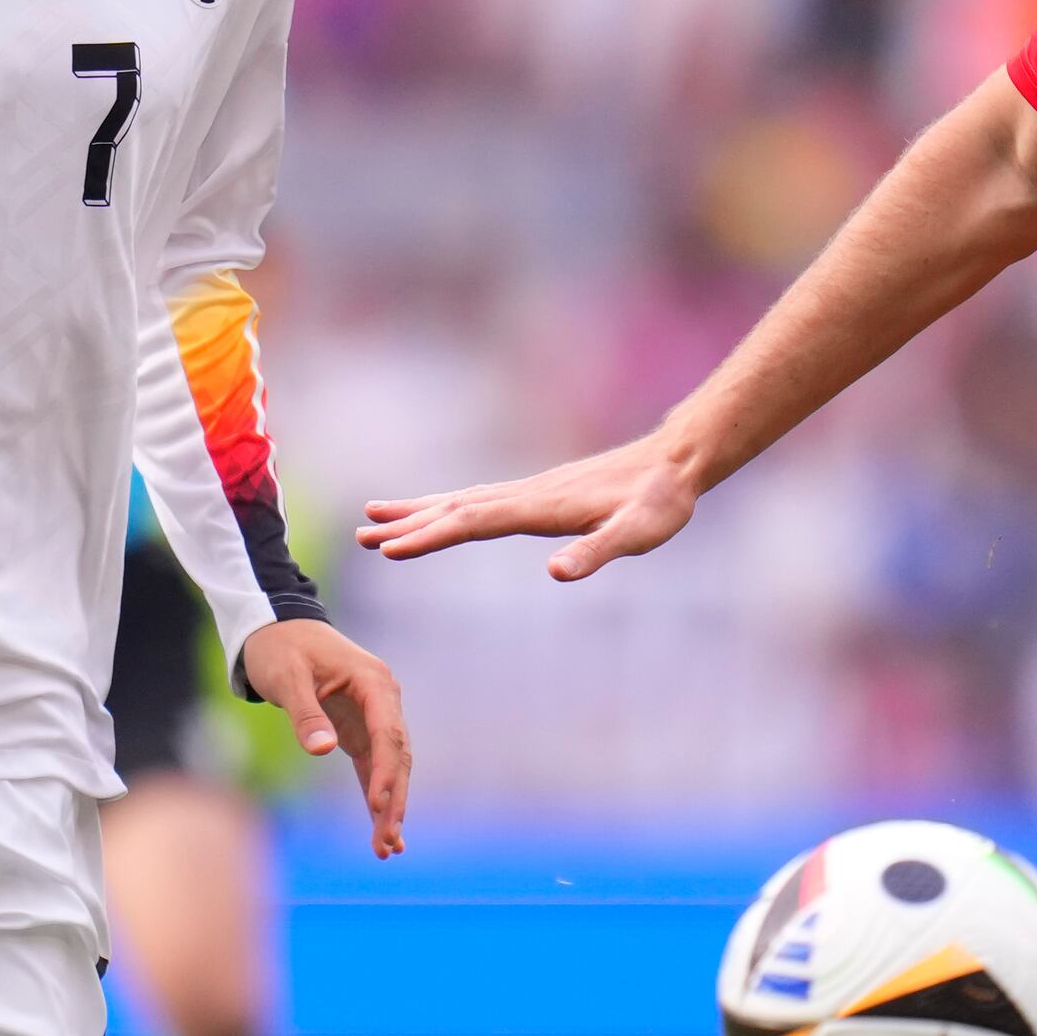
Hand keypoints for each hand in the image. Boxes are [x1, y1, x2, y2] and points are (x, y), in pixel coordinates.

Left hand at [241, 616, 413, 857]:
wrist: (276, 626)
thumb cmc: (281, 647)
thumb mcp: (287, 677)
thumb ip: (305, 714)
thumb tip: (322, 750)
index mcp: (373, 682)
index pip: (389, 733)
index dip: (387, 772)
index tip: (378, 806)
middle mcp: (382, 700)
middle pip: (398, 757)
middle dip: (395, 801)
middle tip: (388, 842)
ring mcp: (373, 716)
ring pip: (390, 767)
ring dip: (390, 806)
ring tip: (387, 849)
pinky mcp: (358, 730)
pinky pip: (373, 768)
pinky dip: (376, 796)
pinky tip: (381, 830)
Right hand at [359, 430, 705, 579]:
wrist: (675, 462)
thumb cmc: (660, 502)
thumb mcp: (636, 534)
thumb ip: (597, 553)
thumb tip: (556, 573)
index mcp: (540, 507)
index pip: (472, 522)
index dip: (430, 536)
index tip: (390, 548)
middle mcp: (526, 494)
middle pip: (454, 508)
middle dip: (407, 524)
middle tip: (361, 535)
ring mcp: (530, 491)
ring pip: (461, 500)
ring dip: (418, 511)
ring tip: (375, 515)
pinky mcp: (539, 493)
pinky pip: (480, 499)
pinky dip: (448, 505)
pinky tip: (441, 510)